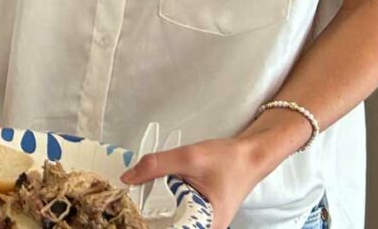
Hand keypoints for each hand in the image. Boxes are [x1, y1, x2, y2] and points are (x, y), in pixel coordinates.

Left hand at [120, 136, 263, 228]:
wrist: (249, 156)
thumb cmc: (228, 159)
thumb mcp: (188, 157)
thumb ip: (157, 165)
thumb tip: (128, 178)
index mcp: (207, 223)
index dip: (148, 224)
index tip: (130, 214)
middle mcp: (206, 228)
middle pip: (170, 227)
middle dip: (149, 218)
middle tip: (128, 205)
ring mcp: (204, 222)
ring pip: (173, 222)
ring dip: (156, 212)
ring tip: (136, 199)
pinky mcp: (200, 214)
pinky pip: (178, 214)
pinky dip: (165, 205)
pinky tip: (151, 195)